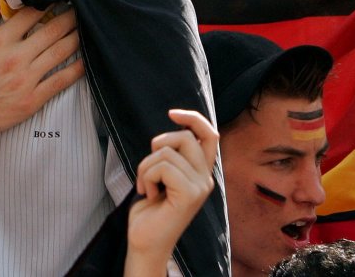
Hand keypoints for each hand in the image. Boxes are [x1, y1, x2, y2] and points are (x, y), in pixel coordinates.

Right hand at [0, 0, 83, 143]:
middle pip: (52, 30)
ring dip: (75, 38)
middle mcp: (17, 57)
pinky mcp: (32, 100)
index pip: (30, 14)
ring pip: (60, 53)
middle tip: (80, 8)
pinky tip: (85, 62)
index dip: (46, 2)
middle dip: (68, 17)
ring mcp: (26, 80)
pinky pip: (60, 82)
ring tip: (86, 28)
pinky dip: (75, 70)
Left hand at [126, 109, 219, 269]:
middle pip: (184, 137)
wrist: (145, 240)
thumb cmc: (150, 208)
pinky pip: (163, 167)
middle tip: (148, 170)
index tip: (171, 114)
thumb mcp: (162, 174)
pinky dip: (146, 177)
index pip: (210, 134)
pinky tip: (148, 194)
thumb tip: (175, 129)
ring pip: (167, 152)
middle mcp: (206, 178)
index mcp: (201, 171)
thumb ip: (173, 154)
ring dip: (146, 166)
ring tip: (146, 186)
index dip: (193, 118)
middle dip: (157, 146)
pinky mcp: (190, 194)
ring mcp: (200, 187)